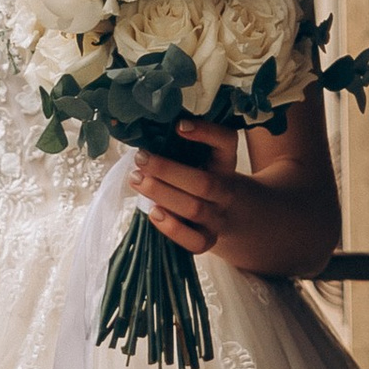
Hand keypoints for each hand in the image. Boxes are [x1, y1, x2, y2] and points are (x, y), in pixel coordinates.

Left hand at [127, 138, 244, 256]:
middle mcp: (226, 190)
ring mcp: (219, 218)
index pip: (226, 141)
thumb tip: (146, 130)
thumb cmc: (205, 176)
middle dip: (167, 170)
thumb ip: (183, 145)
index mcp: (225, 162)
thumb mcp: (203, 157)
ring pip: (195, 209)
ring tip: (136, 179)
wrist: (232, 214)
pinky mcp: (208, 240)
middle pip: (204, 183)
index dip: (206, 132)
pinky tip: (153, 212)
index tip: (178, 126)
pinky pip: (194, 242)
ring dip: (162, 194)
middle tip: (140, 158)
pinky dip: (172, 228)